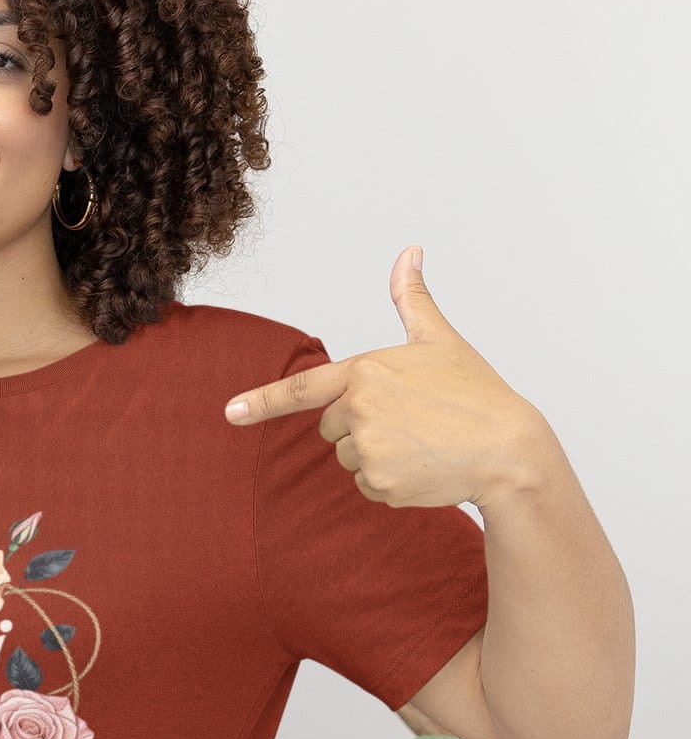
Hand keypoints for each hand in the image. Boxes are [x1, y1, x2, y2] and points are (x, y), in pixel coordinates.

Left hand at [224, 246, 546, 509]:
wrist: (508, 449)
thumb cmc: (476, 393)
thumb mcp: (440, 340)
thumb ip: (412, 300)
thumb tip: (409, 252)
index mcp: (368, 371)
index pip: (304, 388)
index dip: (263, 401)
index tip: (230, 413)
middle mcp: (360, 410)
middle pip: (332, 427)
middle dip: (362, 426)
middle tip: (412, 421)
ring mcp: (368, 449)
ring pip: (349, 459)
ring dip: (377, 456)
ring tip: (422, 444)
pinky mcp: (380, 483)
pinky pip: (367, 486)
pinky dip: (391, 482)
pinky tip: (423, 468)